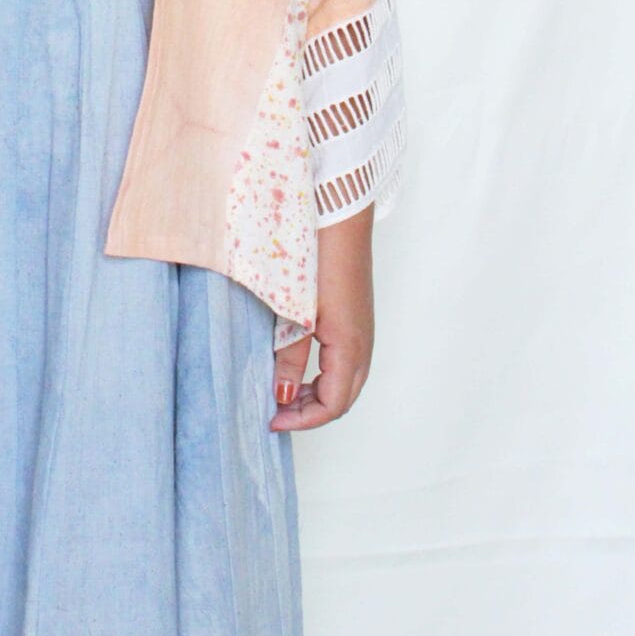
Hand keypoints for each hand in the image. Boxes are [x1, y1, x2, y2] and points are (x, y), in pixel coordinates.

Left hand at [270, 205, 374, 431]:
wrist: (339, 215)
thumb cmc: (317, 257)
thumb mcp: (296, 311)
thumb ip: (289, 354)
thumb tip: (282, 394)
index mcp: (349, 347)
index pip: (333, 405)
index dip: (302, 420)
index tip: (271, 420)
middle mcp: (363, 343)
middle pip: (343, 399)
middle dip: (310, 413)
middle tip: (276, 412)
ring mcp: (363, 330)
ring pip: (346, 382)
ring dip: (318, 395)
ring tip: (284, 391)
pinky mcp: (357, 316)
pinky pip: (347, 362)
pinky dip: (325, 376)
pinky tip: (301, 365)